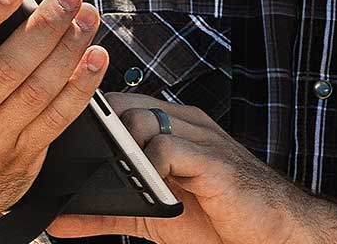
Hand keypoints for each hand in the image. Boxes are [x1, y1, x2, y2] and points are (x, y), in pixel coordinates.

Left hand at [48, 93, 331, 243]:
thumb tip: (59, 220)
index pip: (119, 105)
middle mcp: (185, 122)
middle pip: (123, 105)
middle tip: (71, 158)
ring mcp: (201, 137)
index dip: (90, 120)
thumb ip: (106, 214)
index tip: (59, 138)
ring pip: (141, 119)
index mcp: (172, 127)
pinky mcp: (213, 161)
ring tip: (113, 177)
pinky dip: (148, 166)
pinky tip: (146, 188)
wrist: (277, 235)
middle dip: (96, 131)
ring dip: (119, 148)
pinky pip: (168, 148)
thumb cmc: (220, 220)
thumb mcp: (150, 216)